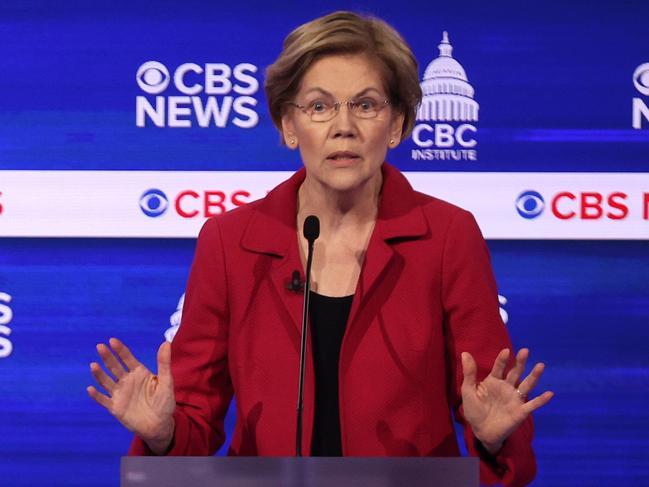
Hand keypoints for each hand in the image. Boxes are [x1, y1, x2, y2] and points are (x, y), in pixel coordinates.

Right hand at [87, 338, 175, 453]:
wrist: (160, 425)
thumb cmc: (164, 402)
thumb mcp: (166, 382)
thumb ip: (164, 364)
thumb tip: (166, 343)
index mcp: (139, 373)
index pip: (127, 358)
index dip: (120, 349)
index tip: (112, 340)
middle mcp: (127, 381)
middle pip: (114, 367)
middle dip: (107, 357)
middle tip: (100, 346)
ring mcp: (120, 393)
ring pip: (106, 381)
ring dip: (99, 374)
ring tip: (93, 365)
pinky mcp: (115, 407)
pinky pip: (104, 400)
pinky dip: (96, 395)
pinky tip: (91, 388)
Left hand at [461, 348, 552, 453]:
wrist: (481, 431)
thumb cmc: (474, 410)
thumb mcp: (468, 390)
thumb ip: (469, 373)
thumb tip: (465, 352)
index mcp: (493, 381)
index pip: (499, 367)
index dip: (502, 360)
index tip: (506, 351)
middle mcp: (506, 387)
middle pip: (515, 372)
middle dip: (520, 362)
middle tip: (525, 351)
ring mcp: (515, 399)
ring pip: (527, 385)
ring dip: (534, 376)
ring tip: (541, 365)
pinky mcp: (520, 412)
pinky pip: (532, 405)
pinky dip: (541, 400)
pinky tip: (549, 393)